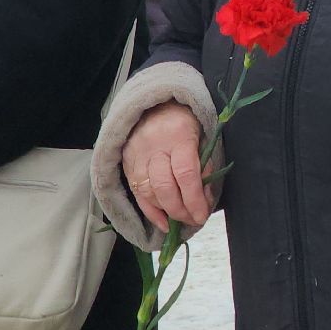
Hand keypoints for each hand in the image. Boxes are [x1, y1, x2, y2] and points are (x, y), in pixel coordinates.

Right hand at [122, 101, 213, 234]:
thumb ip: (204, 166)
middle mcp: (154, 147)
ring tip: (183, 220)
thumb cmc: (185, 122)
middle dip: (181, 210)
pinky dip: (151, 212)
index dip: (194, 199)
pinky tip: (163, 223)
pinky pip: (137, 194)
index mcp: (178, 136)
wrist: (154, 106)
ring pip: (149, 192)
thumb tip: (204, 198)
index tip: (202, 215)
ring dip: (167, 212)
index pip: (185, 173)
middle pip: (164, 186)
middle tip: (194, 220)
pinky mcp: (126, 165)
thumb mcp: (202, 136)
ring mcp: (137, 156)